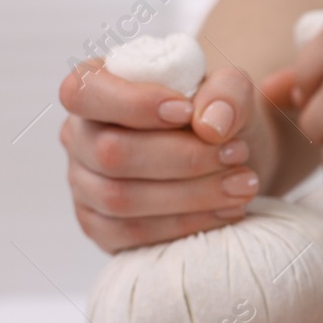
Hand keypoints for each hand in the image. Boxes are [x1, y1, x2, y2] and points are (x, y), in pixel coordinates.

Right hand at [58, 59, 282, 252]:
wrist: (228, 157)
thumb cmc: (215, 114)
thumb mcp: (231, 91)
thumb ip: (227, 92)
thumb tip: (211, 125)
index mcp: (94, 89)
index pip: (84, 91)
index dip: (132, 103)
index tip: (186, 112)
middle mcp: (79, 137)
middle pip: (111, 153)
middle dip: (182, 158)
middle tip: (238, 154)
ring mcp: (85, 185)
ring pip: (121, 199)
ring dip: (191, 195)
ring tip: (242, 185)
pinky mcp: (102, 227)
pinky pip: (134, 233)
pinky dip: (186, 224)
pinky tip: (226, 211)